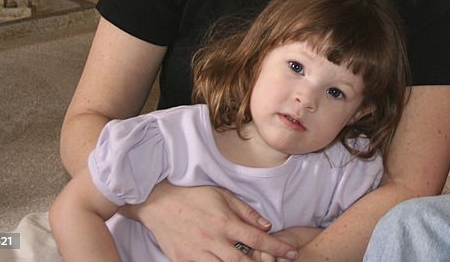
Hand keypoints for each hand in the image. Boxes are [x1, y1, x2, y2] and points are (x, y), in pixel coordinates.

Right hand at [127, 182, 293, 260]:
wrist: (157, 202)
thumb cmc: (193, 195)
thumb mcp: (223, 195)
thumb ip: (246, 212)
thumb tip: (267, 225)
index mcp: (224, 222)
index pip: (257, 239)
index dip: (277, 247)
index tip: (291, 253)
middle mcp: (212, 240)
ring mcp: (196, 253)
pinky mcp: (183, 261)